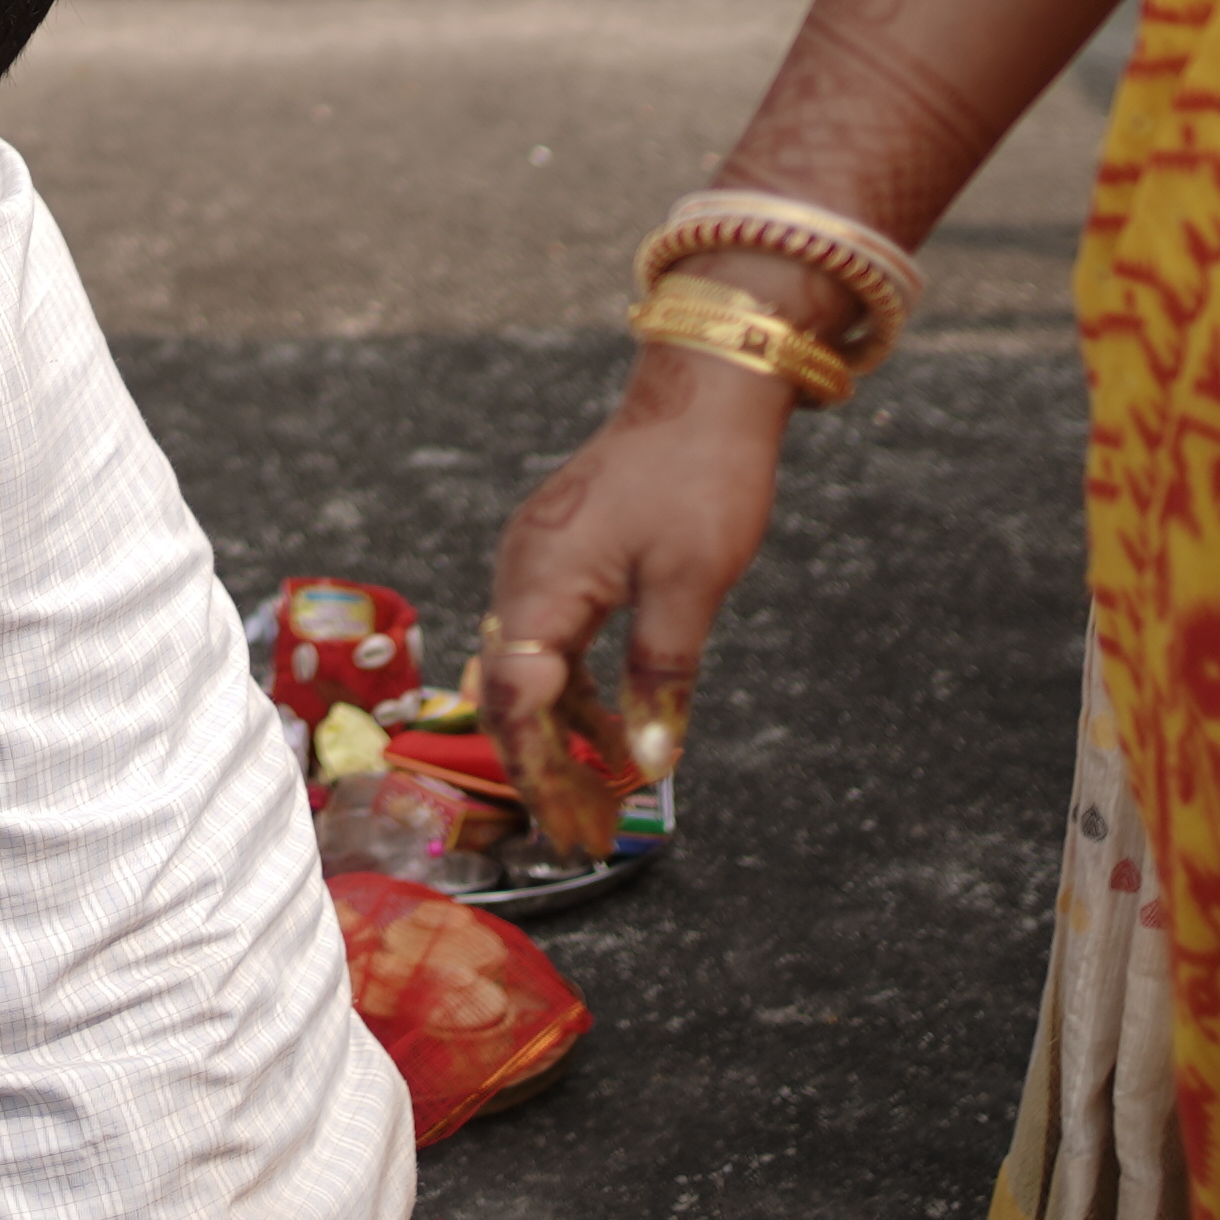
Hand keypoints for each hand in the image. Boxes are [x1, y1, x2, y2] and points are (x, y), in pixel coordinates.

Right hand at [475, 347, 790, 838]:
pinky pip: (552, 638)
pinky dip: (577, 689)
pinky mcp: (562, 549)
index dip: (540, 775)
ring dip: (565, 734)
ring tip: (609, 790)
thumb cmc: (700, 478)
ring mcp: (537, 557)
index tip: (573, 831)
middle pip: (513, 693)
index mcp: (542, 581)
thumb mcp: (690, 589)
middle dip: (547, 768)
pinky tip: (614, 721)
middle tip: (590, 831)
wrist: (706, 388)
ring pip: (531, 668)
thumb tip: (646, 760)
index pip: (515, 703)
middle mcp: (522, 570)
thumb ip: (659, 679)